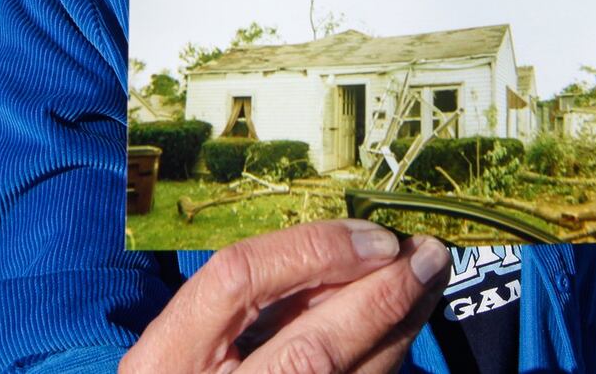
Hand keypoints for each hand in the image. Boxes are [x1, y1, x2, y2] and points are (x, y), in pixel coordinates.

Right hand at [120, 220, 451, 372]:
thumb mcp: (189, 338)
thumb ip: (249, 299)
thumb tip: (344, 248)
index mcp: (168, 358)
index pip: (239, 279)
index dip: (312, 251)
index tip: (373, 237)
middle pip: (312, 346)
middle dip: (380, 296)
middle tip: (428, 256)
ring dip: (399, 328)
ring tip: (428, 282)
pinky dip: (386, 358)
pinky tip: (404, 328)